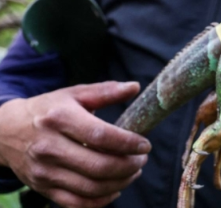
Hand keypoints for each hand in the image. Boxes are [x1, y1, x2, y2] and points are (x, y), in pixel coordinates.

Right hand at [0, 81, 150, 207]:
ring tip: (134, 172)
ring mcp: (44, 171)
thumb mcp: (73, 94)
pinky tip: (114, 189)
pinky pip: (76, 203)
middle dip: (128, 166)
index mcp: (59, 119)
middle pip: (97, 166)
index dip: (128, 143)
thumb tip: (135, 87)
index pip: (100, 136)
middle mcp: (49, 147)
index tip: (145, 144)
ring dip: (120, 183)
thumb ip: (105, 91)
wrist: (6, 131)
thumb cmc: (48, 110)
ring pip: (90, 188)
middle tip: (142, 159)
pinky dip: (100, 201)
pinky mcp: (42, 188)